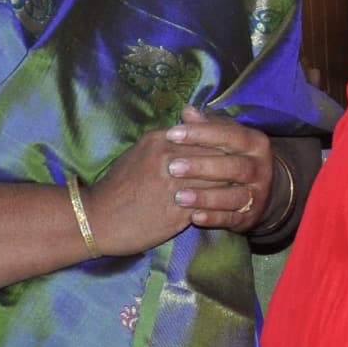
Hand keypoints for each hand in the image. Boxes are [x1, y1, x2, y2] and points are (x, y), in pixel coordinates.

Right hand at [86, 106, 276, 253]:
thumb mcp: (140, 153)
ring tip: (247, 184)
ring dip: (233, 182)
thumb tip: (190, 128)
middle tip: (251, 165)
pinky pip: (208, 203)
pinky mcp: (175, 210)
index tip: (240, 146)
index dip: (225, 140)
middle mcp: (168, 158)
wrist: (96, 218)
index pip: (204, 134)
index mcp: (159, 140)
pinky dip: (222, 204)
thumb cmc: (118, 186)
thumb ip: (167, 140)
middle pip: (215, 153)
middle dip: (235, 159)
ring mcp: (173, 184)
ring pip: (215, 178)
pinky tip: (232, 205)